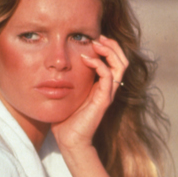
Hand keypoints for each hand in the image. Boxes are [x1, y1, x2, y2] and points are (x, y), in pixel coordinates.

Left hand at [51, 35, 128, 151]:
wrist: (69, 140)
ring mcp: (107, 94)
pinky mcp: (103, 100)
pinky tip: (85, 59)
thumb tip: (55, 66)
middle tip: (98, 36)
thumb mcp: (67, 93)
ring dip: (109, 51)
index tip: (93, 38)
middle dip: (112, 45)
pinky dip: (99, 64)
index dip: (107, 47)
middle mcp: (108, 88)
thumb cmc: (66, 119)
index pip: (114, 61)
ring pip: (120, 66)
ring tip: (95, 43)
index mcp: (101, 85)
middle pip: (122, 60)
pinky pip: (108, 76)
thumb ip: (67, 80)